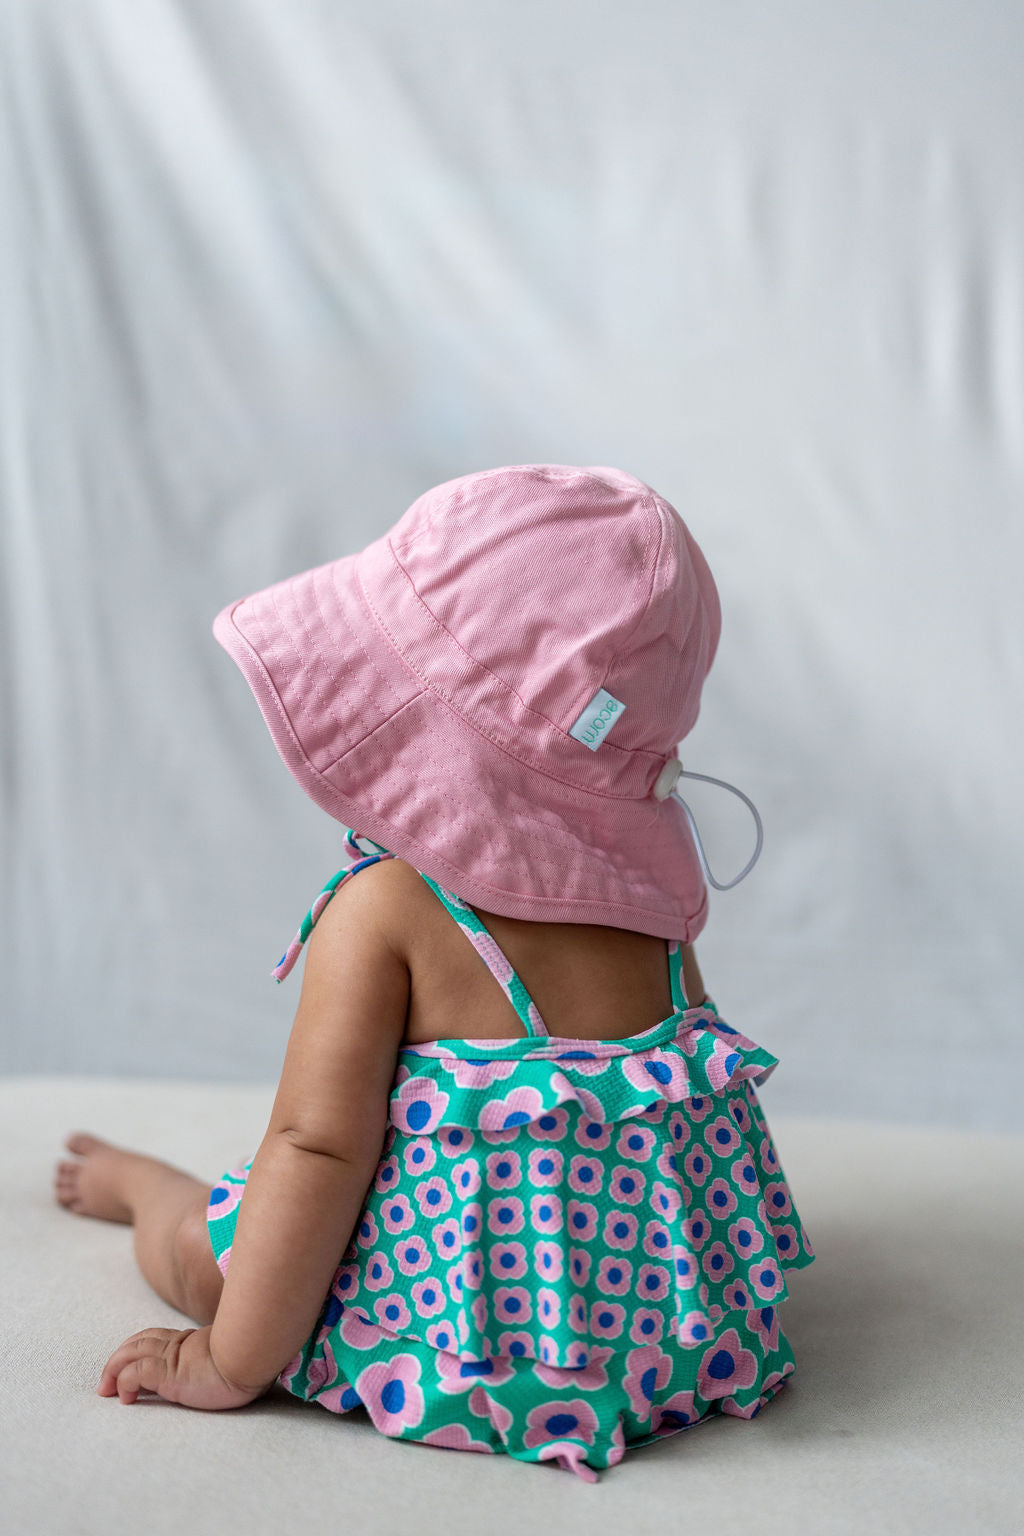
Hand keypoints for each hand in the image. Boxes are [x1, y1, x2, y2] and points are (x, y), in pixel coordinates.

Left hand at [97, 1325, 272, 1410]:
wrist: (253, 1358)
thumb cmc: (249, 1360)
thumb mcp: (228, 1358)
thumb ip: (218, 1357)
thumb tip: (226, 1366)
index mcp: (189, 1341)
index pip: (153, 1338)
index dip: (134, 1349)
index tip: (124, 1367)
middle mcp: (177, 1345)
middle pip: (136, 1342)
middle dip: (116, 1360)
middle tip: (105, 1383)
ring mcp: (172, 1357)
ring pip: (130, 1354)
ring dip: (113, 1371)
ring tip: (106, 1390)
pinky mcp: (168, 1372)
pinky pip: (136, 1373)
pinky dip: (125, 1383)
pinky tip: (125, 1398)